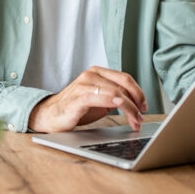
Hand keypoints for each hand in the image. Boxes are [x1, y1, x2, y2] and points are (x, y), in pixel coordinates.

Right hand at [28, 66, 147, 132]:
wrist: (50, 115)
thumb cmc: (75, 108)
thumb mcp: (99, 100)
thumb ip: (114, 96)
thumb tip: (137, 104)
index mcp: (97, 72)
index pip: (125, 78)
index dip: (139, 92)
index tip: (144, 107)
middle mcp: (91, 74)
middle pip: (123, 84)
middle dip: (137, 101)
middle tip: (142, 116)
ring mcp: (84, 84)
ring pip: (117, 92)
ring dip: (130, 108)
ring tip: (135, 121)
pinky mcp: (79, 96)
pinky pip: (103, 98)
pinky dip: (117, 104)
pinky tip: (124, 111)